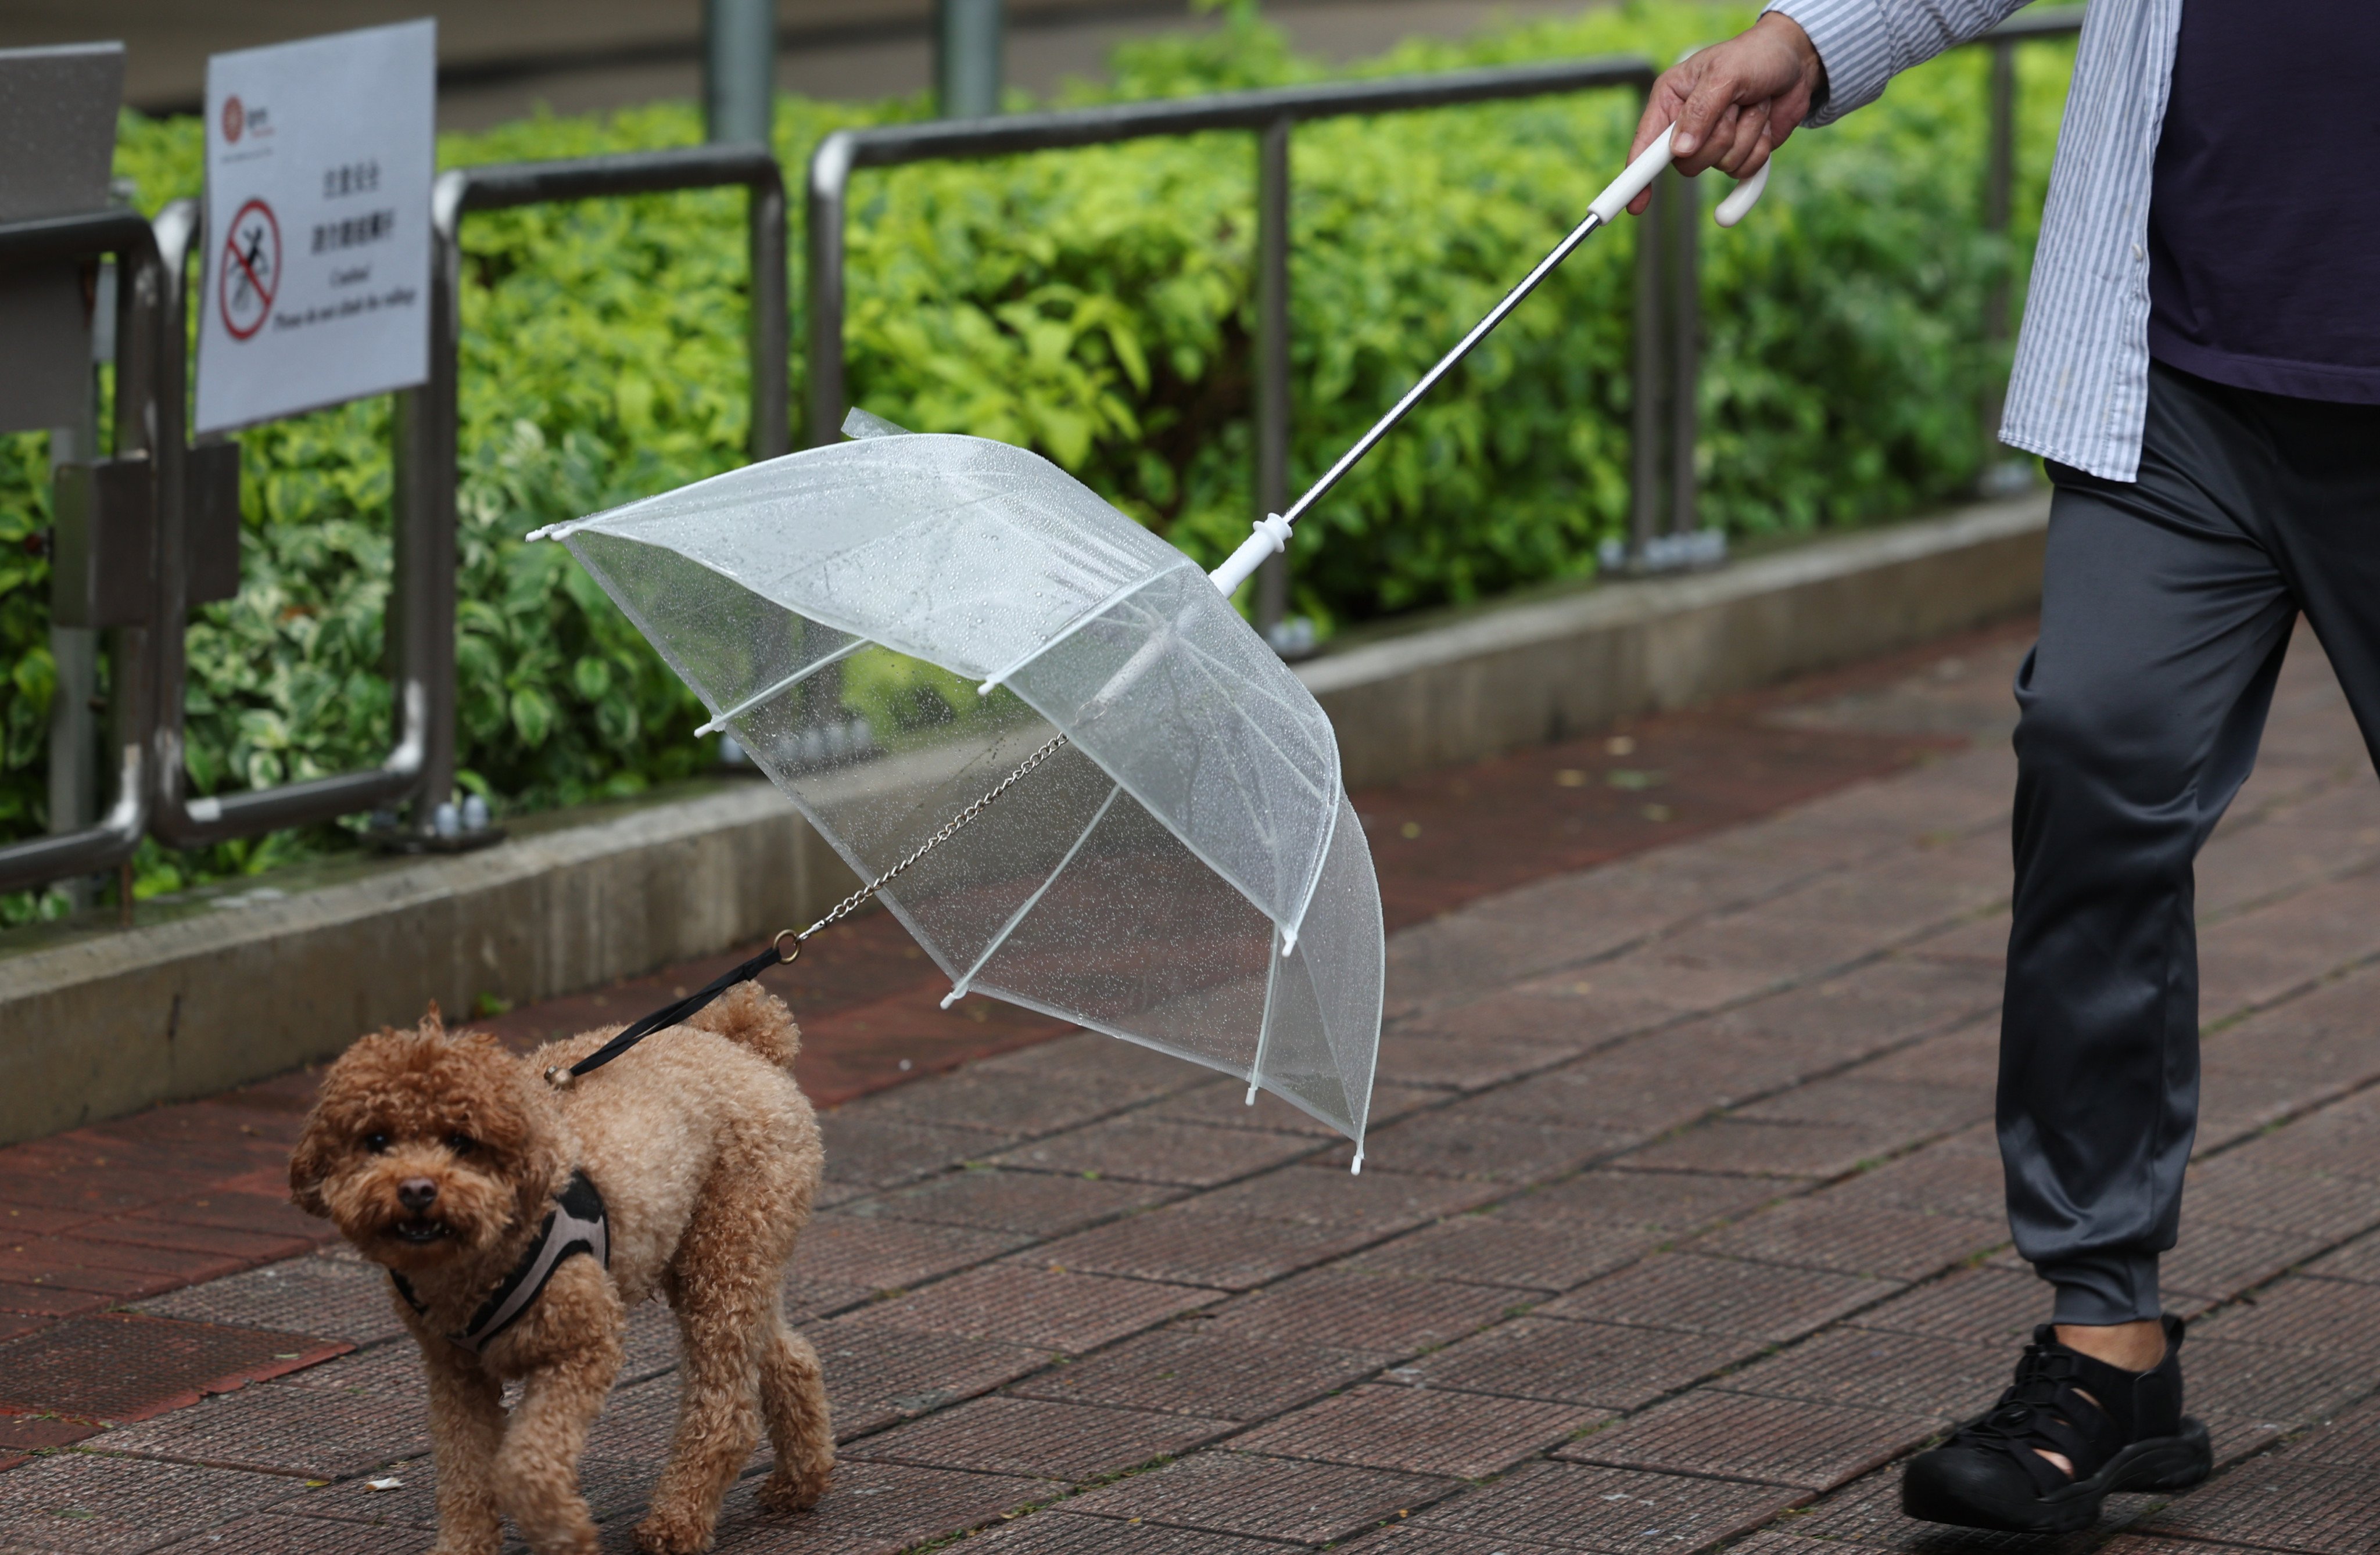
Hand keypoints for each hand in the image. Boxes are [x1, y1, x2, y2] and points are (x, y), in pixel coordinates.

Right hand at [1625, 12, 1825, 214]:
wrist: (1796, 62)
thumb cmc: (1756, 56)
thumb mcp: (1726, 73)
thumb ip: (1701, 111)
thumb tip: (1680, 150)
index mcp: (1671, 99)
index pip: (1645, 144)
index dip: (1638, 175)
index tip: (1635, 205)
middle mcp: (1686, 125)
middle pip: (1689, 163)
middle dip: (1719, 137)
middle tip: (1735, 106)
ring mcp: (1712, 142)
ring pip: (1722, 166)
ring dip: (1746, 135)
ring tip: (1752, 105)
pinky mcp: (1737, 153)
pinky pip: (1744, 171)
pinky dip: (1759, 148)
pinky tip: (1762, 122)